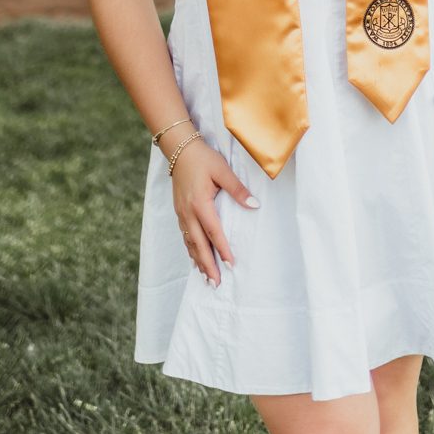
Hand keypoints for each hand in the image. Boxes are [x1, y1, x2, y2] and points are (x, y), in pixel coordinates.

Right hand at [171, 139, 259, 286]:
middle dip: (208, 265)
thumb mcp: (222, 170)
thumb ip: (237, 189)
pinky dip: (191, 250)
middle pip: (199, 245)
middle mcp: (188, 213)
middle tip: (216, 284)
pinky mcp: (179, 212)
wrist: (179, 149)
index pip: (214, 232)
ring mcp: (182, 214)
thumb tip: (254, 204)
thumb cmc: (203, 158)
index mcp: (200, 204)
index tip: (230, 265)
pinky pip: (186, 236)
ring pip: (190, 243)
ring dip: (198, 261)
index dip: (222, 249)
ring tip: (206, 278)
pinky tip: (195, 258)